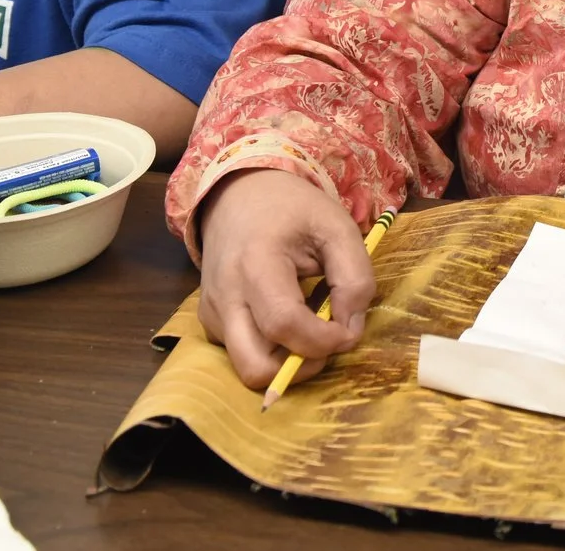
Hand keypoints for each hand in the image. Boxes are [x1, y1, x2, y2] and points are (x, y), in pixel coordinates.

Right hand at [193, 167, 380, 388]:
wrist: (239, 195)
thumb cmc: (293, 209)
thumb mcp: (337, 227)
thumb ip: (355, 277)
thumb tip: (351, 329)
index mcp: (256, 264)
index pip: (285, 325)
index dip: (323, 340)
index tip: (348, 329)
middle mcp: (225, 297)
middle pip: (255, 369)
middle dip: (300, 366)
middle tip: (326, 339)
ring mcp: (212, 314)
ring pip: (247, 368)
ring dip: (286, 360)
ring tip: (309, 326)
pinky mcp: (209, 323)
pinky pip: (241, 353)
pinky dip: (271, 349)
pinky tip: (288, 317)